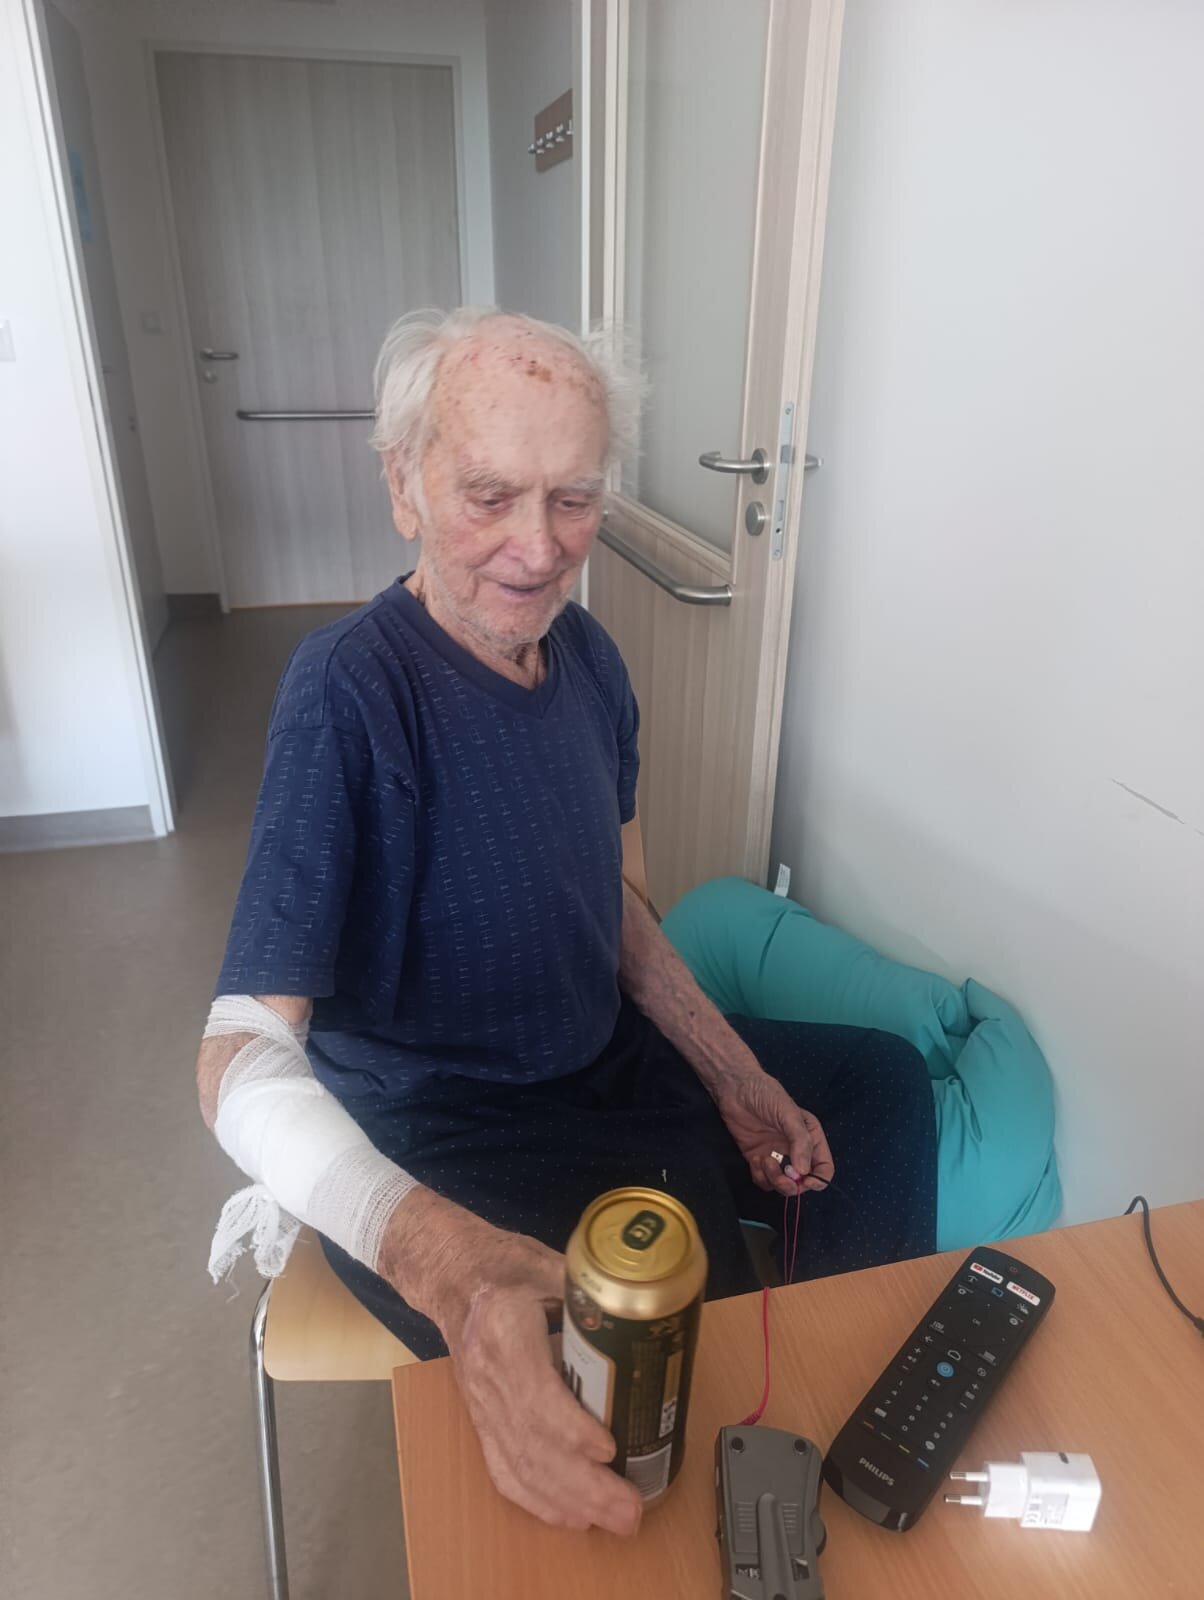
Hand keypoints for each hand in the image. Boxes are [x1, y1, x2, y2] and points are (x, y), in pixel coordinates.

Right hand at [378, 1190, 642, 1535]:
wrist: (448, 1274)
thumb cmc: (499, 1264)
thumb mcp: (545, 1263)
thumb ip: (589, 1291)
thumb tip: (642, 1315)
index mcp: (502, 1330)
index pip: (533, 1394)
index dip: (571, 1429)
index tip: (609, 1449)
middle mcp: (487, 1376)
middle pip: (532, 1444)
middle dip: (584, 1486)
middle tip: (631, 1509)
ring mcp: (480, 1404)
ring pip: (520, 1466)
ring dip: (569, 1502)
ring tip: (615, 1521)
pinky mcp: (481, 1420)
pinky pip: (504, 1470)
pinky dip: (538, 1501)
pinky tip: (571, 1518)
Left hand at [713, 1067, 834, 1196]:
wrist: (734, 1088)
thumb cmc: (766, 1094)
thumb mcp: (788, 1114)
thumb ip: (800, 1141)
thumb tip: (804, 1171)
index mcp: (811, 1137)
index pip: (823, 1167)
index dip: (818, 1180)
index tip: (805, 1182)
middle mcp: (796, 1150)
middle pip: (803, 1181)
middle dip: (793, 1184)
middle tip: (782, 1177)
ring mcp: (776, 1156)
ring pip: (783, 1184)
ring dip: (775, 1180)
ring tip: (765, 1161)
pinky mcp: (757, 1160)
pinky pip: (763, 1181)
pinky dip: (760, 1177)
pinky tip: (755, 1160)